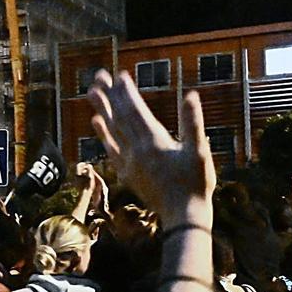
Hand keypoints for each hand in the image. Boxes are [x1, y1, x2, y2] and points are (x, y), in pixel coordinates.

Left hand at [87, 69, 214, 221]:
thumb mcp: (200, 152)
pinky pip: (111, 150)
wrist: (183, 216)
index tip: (120, 75)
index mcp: (155, 142)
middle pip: (119, 117)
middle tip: (98, 75)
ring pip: (111, 131)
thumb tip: (190, 95)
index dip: (127, 92)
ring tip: (91, 92)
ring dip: (102, 110)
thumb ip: (193, 123)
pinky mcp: (128, 174)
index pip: (135, 110)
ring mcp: (130, 163)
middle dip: (110, 95)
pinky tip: (96, 123)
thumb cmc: (196, 184)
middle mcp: (137, 150)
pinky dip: (103, 134)